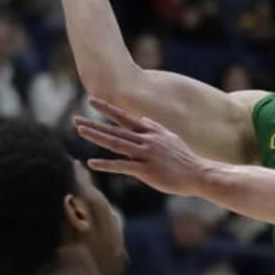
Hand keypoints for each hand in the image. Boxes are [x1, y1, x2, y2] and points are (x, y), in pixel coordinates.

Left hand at [74, 97, 211, 195]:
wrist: (199, 174)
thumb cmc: (184, 158)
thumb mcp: (171, 137)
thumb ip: (155, 128)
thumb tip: (142, 118)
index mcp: (152, 132)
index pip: (126, 117)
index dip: (108, 109)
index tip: (92, 101)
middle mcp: (147, 140)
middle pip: (116, 130)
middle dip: (95, 124)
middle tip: (75, 119)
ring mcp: (146, 154)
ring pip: (117, 144)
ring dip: (97, 137)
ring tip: (80, 131)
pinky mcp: (146, 170)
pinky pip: (122, 166)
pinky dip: (106, 164)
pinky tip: (91, 163)